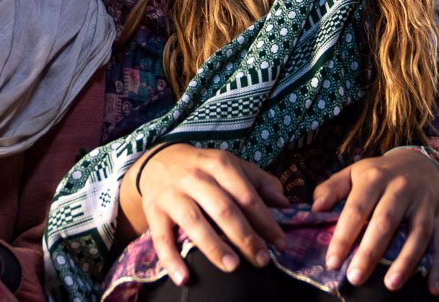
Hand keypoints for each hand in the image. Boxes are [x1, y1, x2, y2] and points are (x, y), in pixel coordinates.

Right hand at [119, 143, 289, 285]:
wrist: (159, 161)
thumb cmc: (204, 169)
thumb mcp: (232, 166)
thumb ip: (260, 182)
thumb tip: (285, 203)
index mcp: (220, 165)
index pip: (246, 196)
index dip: (265, 221)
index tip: (281, 244)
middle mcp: (195, 178)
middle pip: (223, 209)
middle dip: (245, 237)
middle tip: (262, 261)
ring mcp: (172, 195)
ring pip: (194, 222)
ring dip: (214, 246)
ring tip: (233, 266)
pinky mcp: (154, 212)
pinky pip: (162, 238)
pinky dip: (171, 259)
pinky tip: (184, 278)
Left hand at [311, 148, 438, 295]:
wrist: (421, 162)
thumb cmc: (380, 175)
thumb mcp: (354, 173)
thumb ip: (332, 188)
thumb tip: (314, 209)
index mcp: (375, 177)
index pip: (356, 208)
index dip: (343, 236)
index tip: (332, 262)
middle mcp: (401, 187)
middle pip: (386, 221)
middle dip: (370, 251)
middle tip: (355, 278)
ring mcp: (425, 201)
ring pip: (417, 233)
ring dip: (405, 261)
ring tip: (391, 285)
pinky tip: (433, 289)